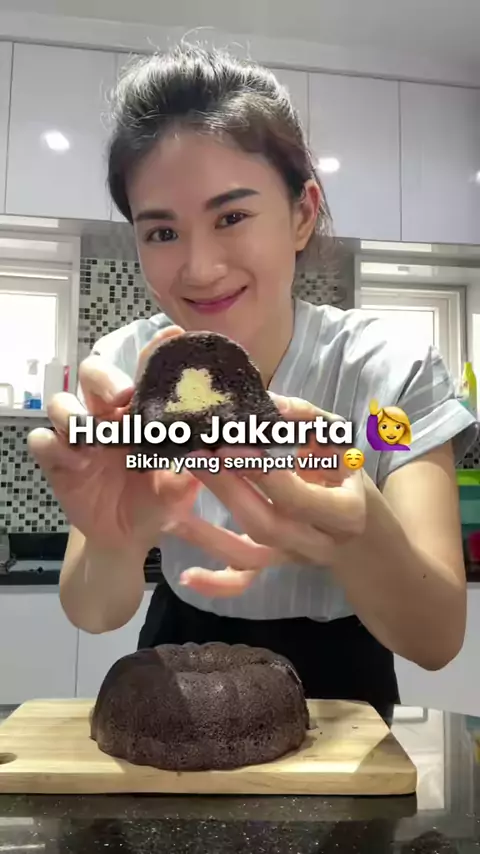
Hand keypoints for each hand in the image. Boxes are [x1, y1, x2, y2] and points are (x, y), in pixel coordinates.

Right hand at [27, 328, 274, 569]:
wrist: (128, 538)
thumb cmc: (157, 499)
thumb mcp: (184, 487)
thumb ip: (202, 468)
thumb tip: (229, 450)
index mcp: (140, 411)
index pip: (145, 370)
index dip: (156, 351)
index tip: (173, 335)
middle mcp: (107, 415)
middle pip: (95, 375)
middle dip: (106, 379)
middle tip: (123, 394)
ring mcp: (80, 437)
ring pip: (63, 403)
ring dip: (73, 411)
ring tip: (90, 434)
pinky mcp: (59, 462)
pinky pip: (43, 442)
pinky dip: (51, 444)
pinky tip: (69, 456)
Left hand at [177, 394, 366, 596]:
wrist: (362, 531)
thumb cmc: (345, 476)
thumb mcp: (339, 444)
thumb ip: (308, 422)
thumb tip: (270, 404)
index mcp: (344, 512)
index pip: (296, 497)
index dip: (261, 473)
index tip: (230, 444)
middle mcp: (319, 543)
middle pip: (267, 525)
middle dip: (227, 490)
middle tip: (195, 455)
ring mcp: (293, 559)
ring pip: (251, 556)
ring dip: (209, 533)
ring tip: (172, 502)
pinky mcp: (275, 566)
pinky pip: (245, 581)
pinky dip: (216, 583)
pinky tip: (186, 576)